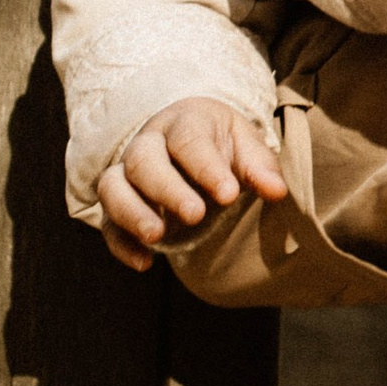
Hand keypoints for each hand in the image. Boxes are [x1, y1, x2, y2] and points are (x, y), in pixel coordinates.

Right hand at [96, 99, 287, 273]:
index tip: (230, 194)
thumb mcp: (246, 146)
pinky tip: (144, 262)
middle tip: (195, 215)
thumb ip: (261, 167)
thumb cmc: (221, 144)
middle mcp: (147, 144)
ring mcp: (126, 174)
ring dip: (131, 212)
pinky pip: (108, 223)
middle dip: (167, 189)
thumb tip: (278, 191)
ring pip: (113, 187)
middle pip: (143, 161)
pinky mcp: (117, 204)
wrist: (192, 144)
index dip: (207, 167)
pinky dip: (121, 244)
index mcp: (183, 123)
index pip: (188, 140)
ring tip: (157, 236)